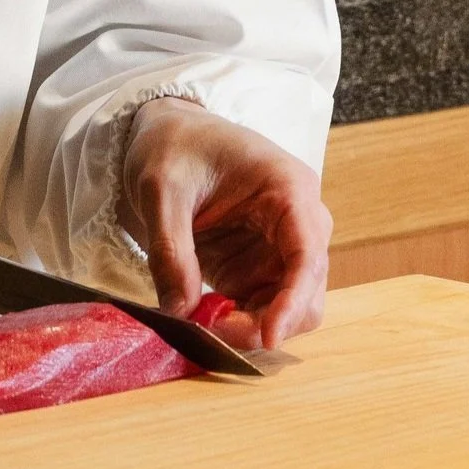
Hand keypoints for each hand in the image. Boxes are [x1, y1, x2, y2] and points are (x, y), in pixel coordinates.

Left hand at [120, 95, 330, 349]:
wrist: (168, 132)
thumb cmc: (174, 145)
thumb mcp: (161, 189)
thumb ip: (170, 249)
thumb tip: (180, 312)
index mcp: (288, 189)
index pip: (307, 254)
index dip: (293, 301)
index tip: (268, 337)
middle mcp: (298, 222)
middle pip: (307, 291)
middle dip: (268, 321)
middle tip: (213, 332)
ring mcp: (280, 248)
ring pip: (290, 307)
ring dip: (253, 327)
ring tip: (204, 325)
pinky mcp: (257, 266)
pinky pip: (262, 307)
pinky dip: (240, 322)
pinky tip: (205, 318)